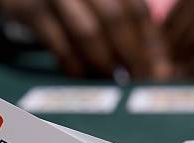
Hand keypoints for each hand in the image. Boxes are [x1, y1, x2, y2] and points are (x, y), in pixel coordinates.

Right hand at [0, 0, 172, 78]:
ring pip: (89, 32)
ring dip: (104, 62)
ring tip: (114, 82)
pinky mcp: (34, 10)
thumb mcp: (99, 0)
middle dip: (131, 56)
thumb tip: (155, 62)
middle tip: (139, 82)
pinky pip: (59, 44)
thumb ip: (123, 20)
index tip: (159, 71)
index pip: (138, 10)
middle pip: (116, 19)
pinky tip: (80, 76)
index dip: (151, 43)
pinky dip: (72, 64)